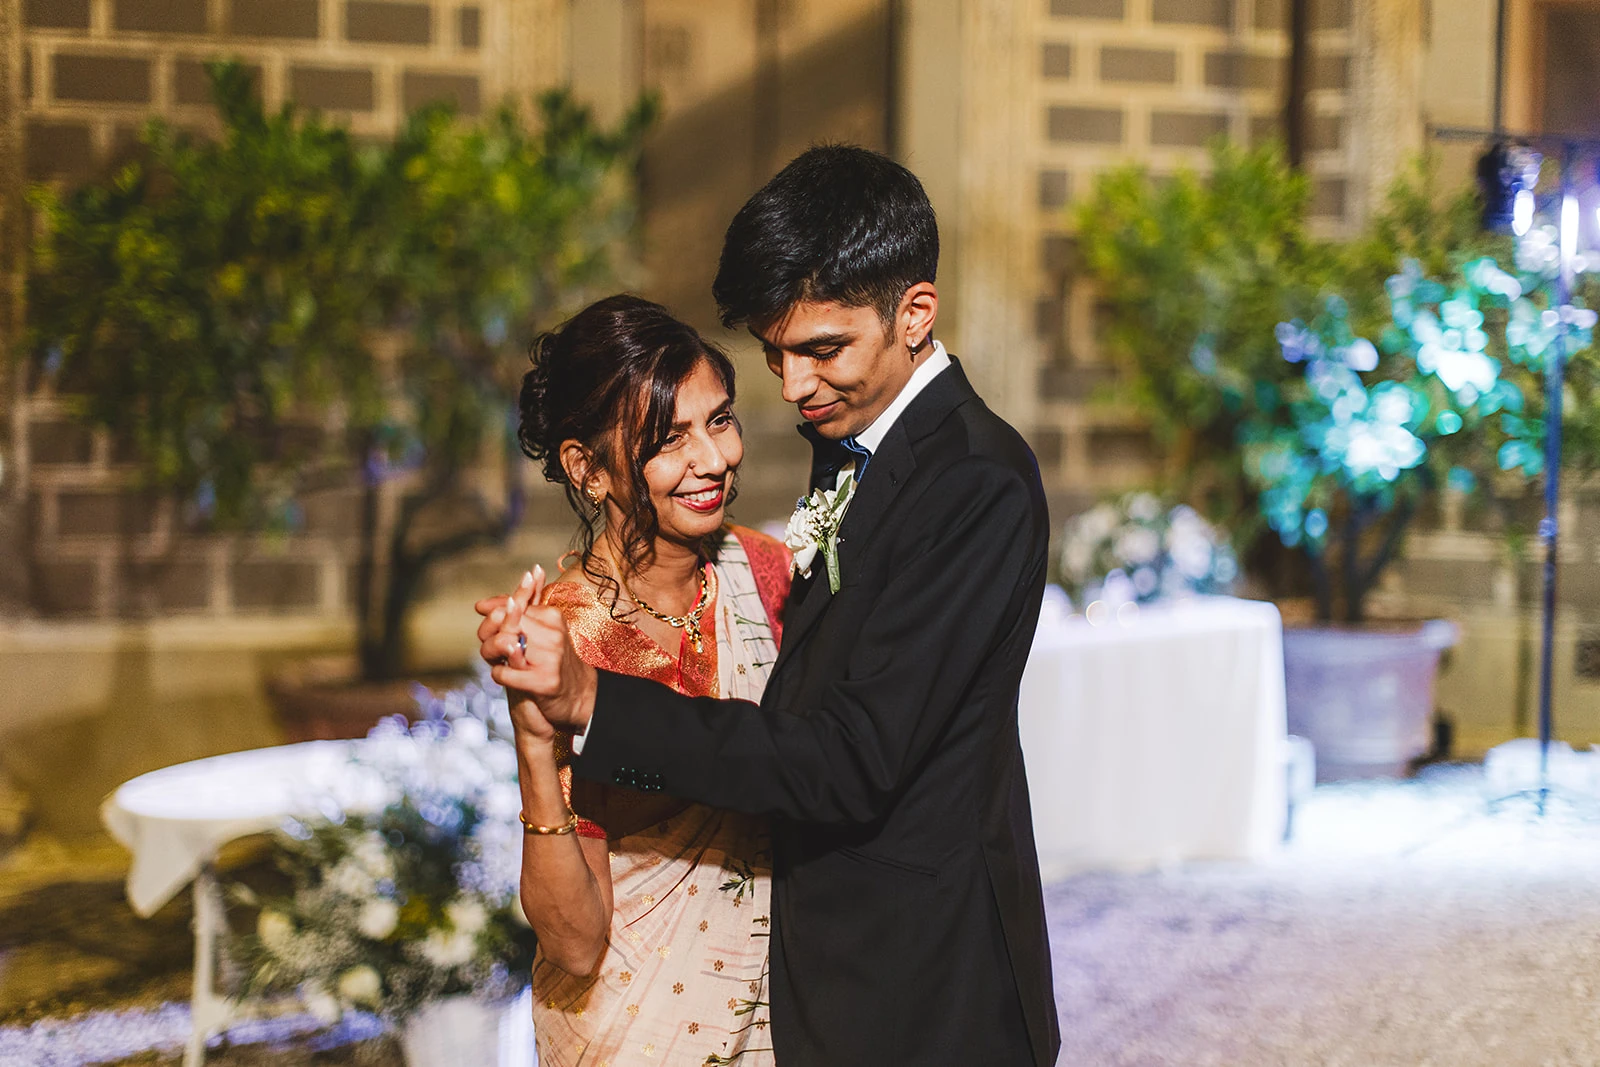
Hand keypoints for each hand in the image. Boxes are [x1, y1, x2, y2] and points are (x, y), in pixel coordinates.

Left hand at [476, 568, 554, 743]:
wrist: (579, 695)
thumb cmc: (552, 661)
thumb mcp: (539, 632)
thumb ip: (515, 615)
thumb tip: (481, 605)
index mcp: (552, 616)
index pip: (510, 603)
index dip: (492, 613)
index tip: (483, 612)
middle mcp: (553, 634)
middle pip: (501, 619)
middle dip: (487, 633)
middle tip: (493, 647)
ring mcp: (551, 657)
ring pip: (500, 643)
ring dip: (491, 655)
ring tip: (500, 661)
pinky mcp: (545, 681)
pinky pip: (502, 672)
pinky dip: (499, 675)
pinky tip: (509, 676)